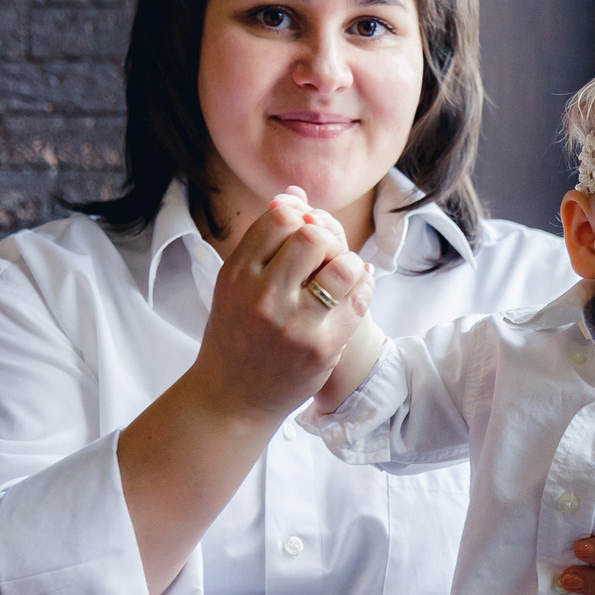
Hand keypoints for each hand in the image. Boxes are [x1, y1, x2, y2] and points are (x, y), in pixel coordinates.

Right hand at [182, 187, 374, 424]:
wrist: (231, 398)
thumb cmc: (236, 334)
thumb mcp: (236, 285)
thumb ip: (262, 243)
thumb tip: (294, 195)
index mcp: (237, 274)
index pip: (280, 218)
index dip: (300, 216)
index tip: (304, 232)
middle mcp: (263, 296)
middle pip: (314, 236)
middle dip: (326, 239)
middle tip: (325, 256)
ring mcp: (294, 323)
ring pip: (342, 265)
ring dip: (347, 263)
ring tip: (339, 274)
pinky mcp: (321, 347)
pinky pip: (359, 300)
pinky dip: (363, 286)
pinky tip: (356, 287)